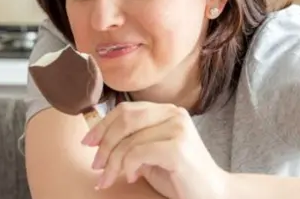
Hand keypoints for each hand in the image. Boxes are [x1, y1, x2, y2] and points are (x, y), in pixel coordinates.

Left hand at [82, 101, 228, 198]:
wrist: (211, 195)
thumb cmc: (177, 175)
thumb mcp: (148, 152)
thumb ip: (130, 139)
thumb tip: (95, 138)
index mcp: (166, 110)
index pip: (125, 110)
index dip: (102, 125)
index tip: (87, 143)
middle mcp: (174, 113)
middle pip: (124, 120)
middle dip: (104, 144)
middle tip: (96, 165)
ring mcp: (178, 128)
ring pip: (128, 140)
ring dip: (113, 162)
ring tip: (109, 178)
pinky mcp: (177, 148)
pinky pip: (137, 152)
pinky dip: (128, 166)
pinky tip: (133, 177)